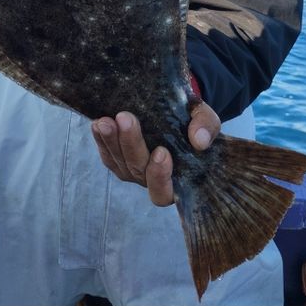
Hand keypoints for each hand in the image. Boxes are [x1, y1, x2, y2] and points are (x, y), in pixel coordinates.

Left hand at [91, 105, 220, 206]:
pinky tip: (98, 124)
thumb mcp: (206, 118)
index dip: (160, 177)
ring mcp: (132, 171)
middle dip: (132, 144)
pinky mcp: (117, 159)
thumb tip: (199, 140)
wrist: (177, 113)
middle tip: (127, 118)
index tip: (162, 152)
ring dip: (111, 141)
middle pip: (138, 170)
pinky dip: (101, 140)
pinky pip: (106, 154)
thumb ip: (207, 127)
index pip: (164, 192)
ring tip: (106, 121)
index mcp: (178, 180)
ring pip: (119, 162)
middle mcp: (151, 180)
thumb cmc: (194, 122)